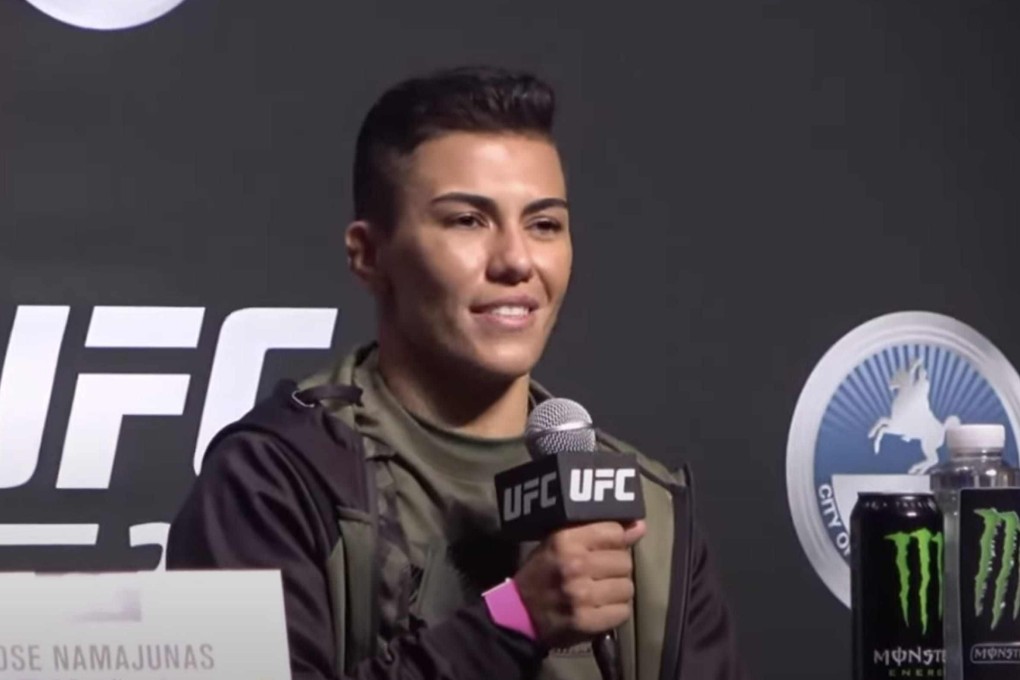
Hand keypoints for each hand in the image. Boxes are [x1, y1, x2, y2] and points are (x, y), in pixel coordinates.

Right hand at [512, 520, 645, 648]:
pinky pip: (623, 611)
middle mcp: (575, 565)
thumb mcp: (562, 543)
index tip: (605, 548)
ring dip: (617, 590)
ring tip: (599, 591)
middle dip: (616, 567)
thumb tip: (640, 526)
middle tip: (599, 573)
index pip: (614, 532)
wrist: (520, 612)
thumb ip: (600, 532)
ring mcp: (582, 595)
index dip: (615, 541)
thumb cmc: (544, 571)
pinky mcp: (587, 621)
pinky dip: (615, 611)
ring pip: (627, 587)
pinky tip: (599, 608)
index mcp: (565, 540)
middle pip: (625, 561)